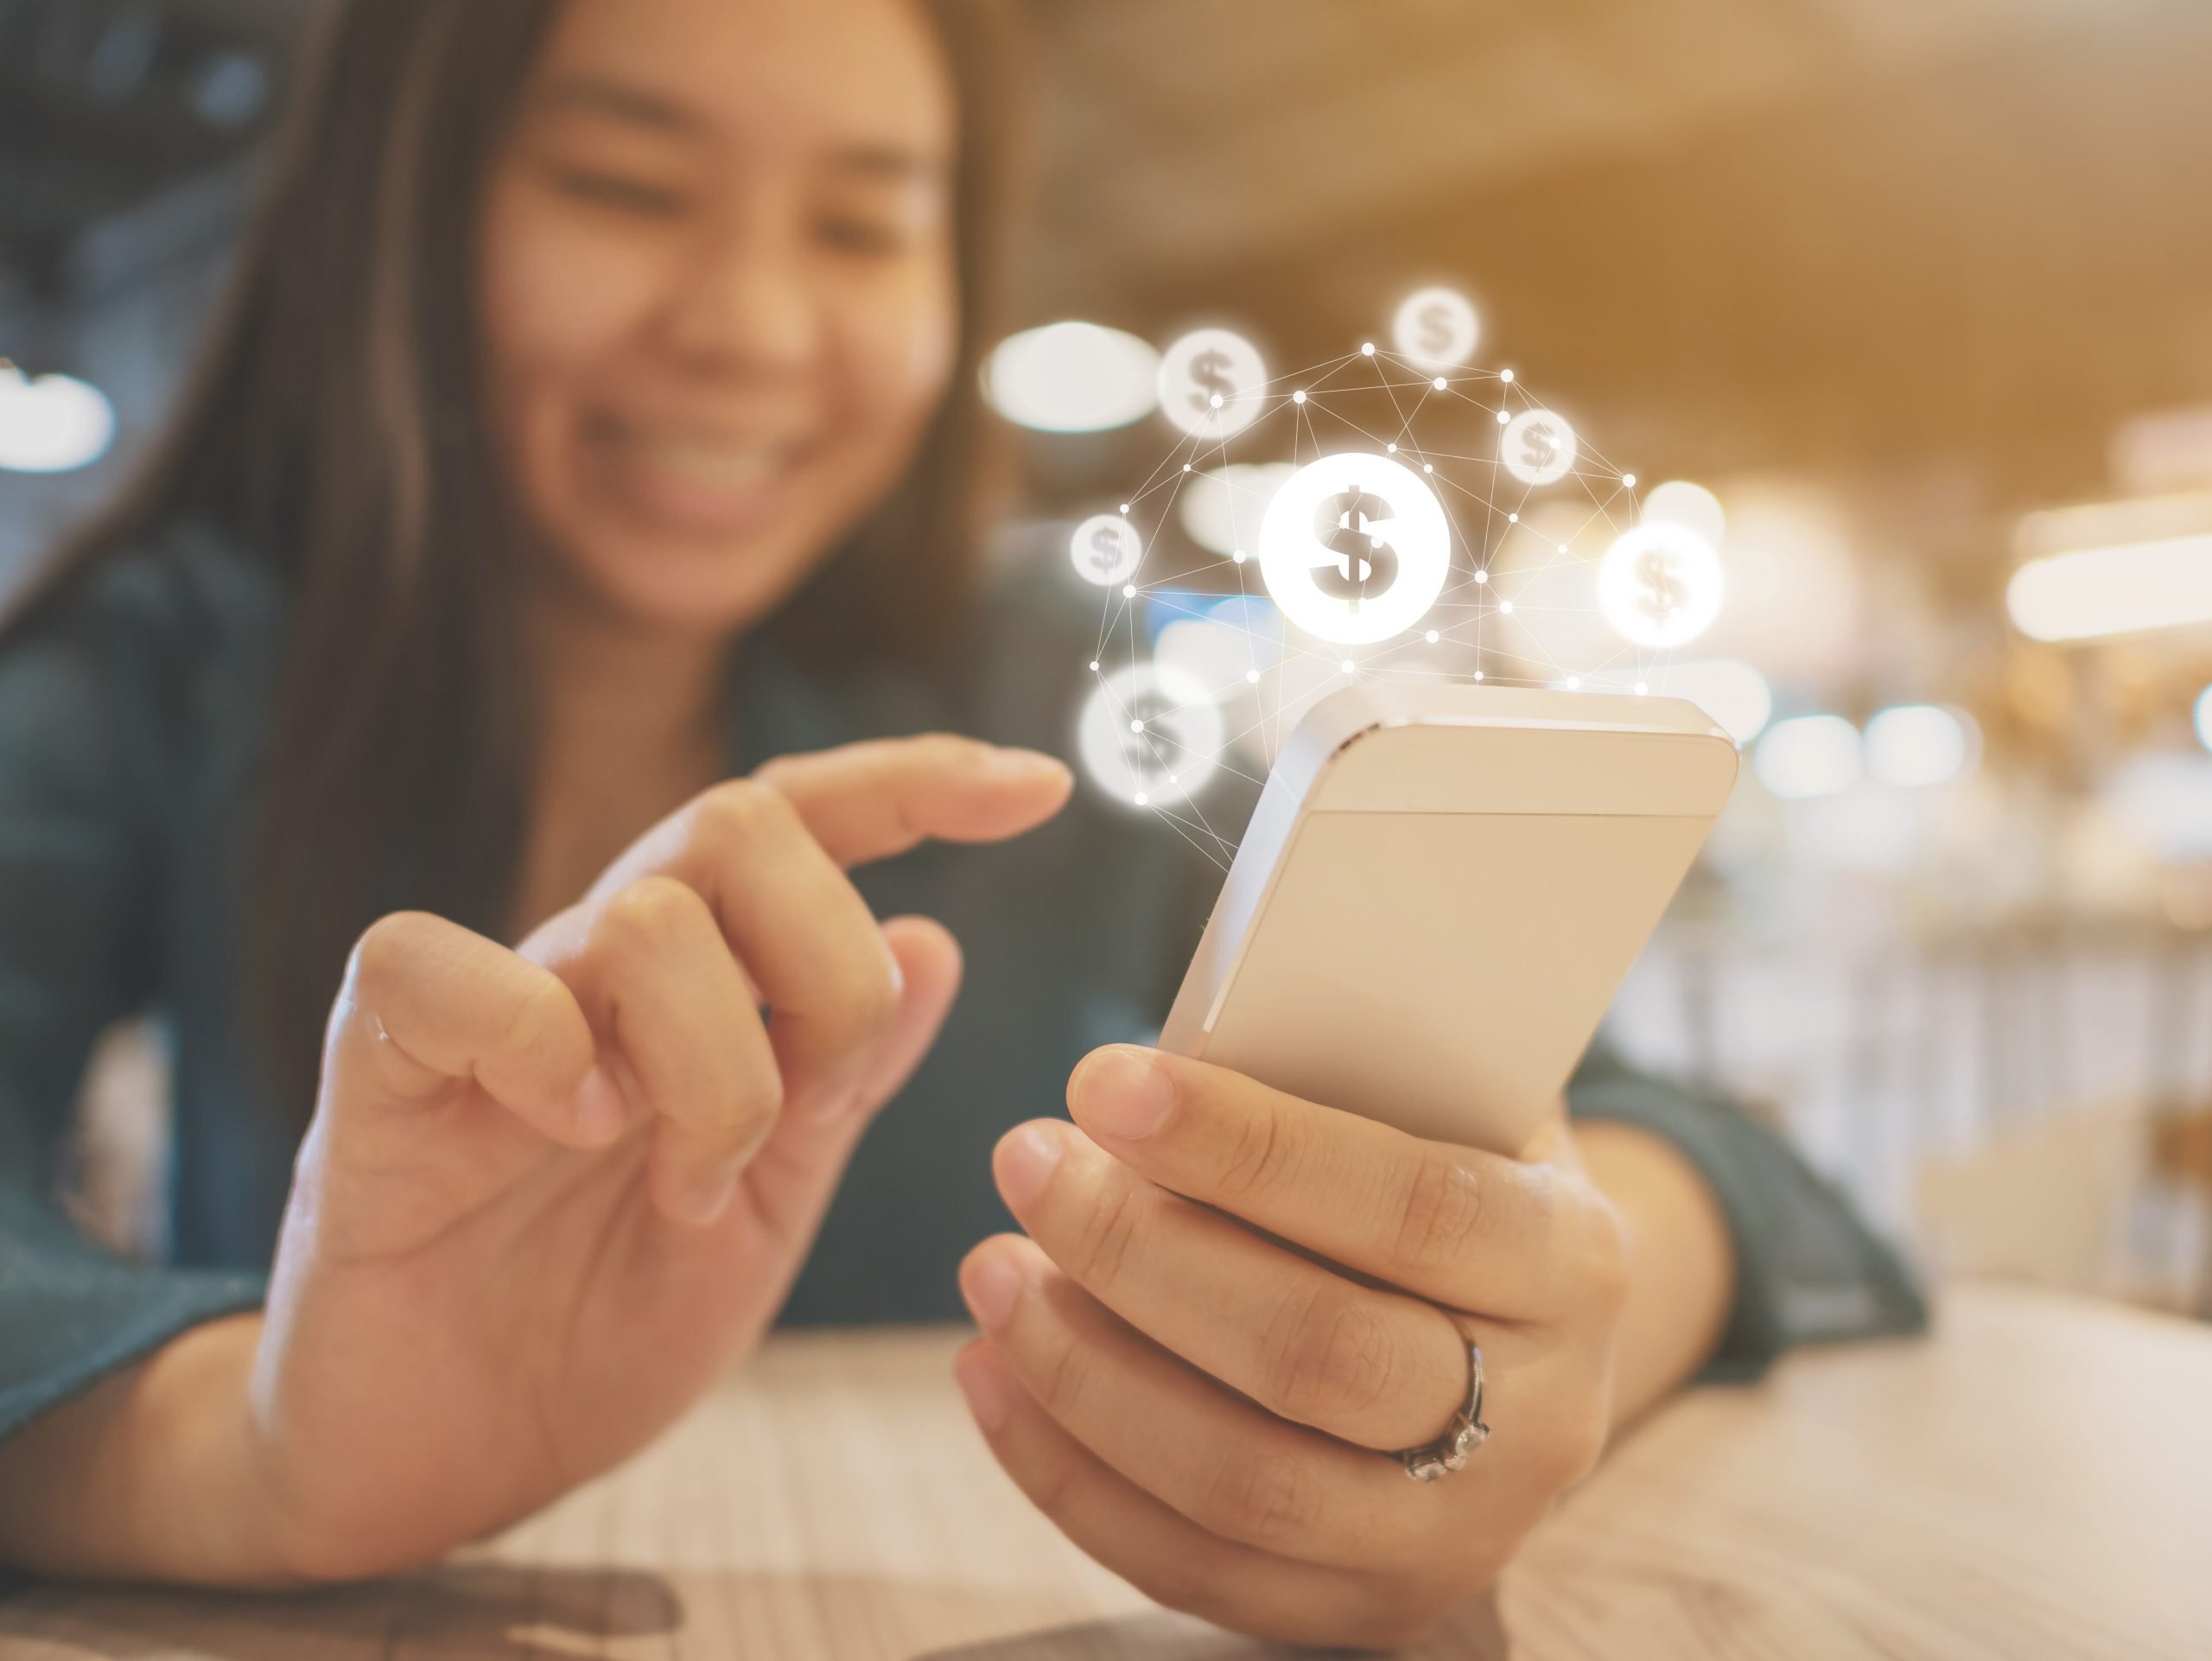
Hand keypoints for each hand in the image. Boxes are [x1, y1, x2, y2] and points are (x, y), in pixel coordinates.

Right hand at [0, 736, 1068, 1585]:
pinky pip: (431, 967)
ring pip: (640, 915)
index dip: (917, 782)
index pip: (805, 822)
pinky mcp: (375, 1072)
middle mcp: (598, 962)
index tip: (1043, 787)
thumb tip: (938, 940)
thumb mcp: (770, 1204)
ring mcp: (489, 1005)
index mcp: (699, 982)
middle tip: (818, 1110)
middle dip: (832, 967)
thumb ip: (844, 1081)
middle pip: (740, 823)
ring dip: (715, 1068)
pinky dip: (536, 1041)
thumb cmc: (598, 1321)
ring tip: (695, 1188)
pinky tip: (576, 1131)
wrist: (441, 1459)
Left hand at [954, 1048, 1630, 1649]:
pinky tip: (993, 1373)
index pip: (1409, 1206)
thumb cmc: (1448, 1176)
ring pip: (1244, 1482)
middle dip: (1140, 1254)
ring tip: (993, 1269)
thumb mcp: (1446, 1102)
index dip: (1247, 1148)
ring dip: (1085, 1371)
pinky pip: (1192, 1565)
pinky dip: (1068, 1474)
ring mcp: (1456, 1537)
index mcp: (1569, 1259)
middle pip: (1316, 1356)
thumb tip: (1163, 1051)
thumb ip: (1345, 1070)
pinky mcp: (1368, 1613)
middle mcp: (1538, 1419)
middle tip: (1028, 1162)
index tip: (1105, 1083)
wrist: (1525, 1348)